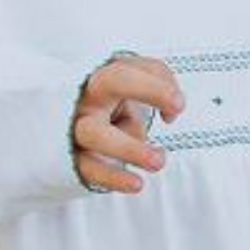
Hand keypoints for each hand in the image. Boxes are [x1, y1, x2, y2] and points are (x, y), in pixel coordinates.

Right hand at [74, 53, 183, 193]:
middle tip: (179, 107)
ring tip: (159, 161)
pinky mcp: (71, 156)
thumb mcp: (133, 92)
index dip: (157, 81)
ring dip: (129, 146)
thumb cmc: (111, 104)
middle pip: (112, 81)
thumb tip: (171, 112)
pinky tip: (136, 183)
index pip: (132, 65)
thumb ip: (157, 89)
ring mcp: (76, 125)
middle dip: (148, 89)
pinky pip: (89, 167)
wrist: (70, 126)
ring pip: (95, 132)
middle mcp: (88, 94)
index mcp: (103, 74)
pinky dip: (113, 177)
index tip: (179, 105)